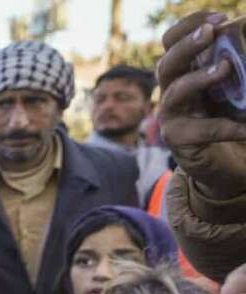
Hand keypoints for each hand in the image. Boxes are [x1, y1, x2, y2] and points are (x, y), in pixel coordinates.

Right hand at [157, 11, 245, 198]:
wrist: (226, 164)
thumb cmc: (231, 119)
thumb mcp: (234, 87)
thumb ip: (235, 67)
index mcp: (184, 72)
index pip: (172, 42)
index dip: (189, 26)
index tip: (219, 18)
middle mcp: (173, 91)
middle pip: (166, 64)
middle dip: (187, 46)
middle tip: (211, 33)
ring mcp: (173, 117)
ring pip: (175, 93)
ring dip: (199, 78)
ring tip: (225, 68)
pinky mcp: (180, 141)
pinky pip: (201, 130)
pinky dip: (226, 127)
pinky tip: (245, 127)